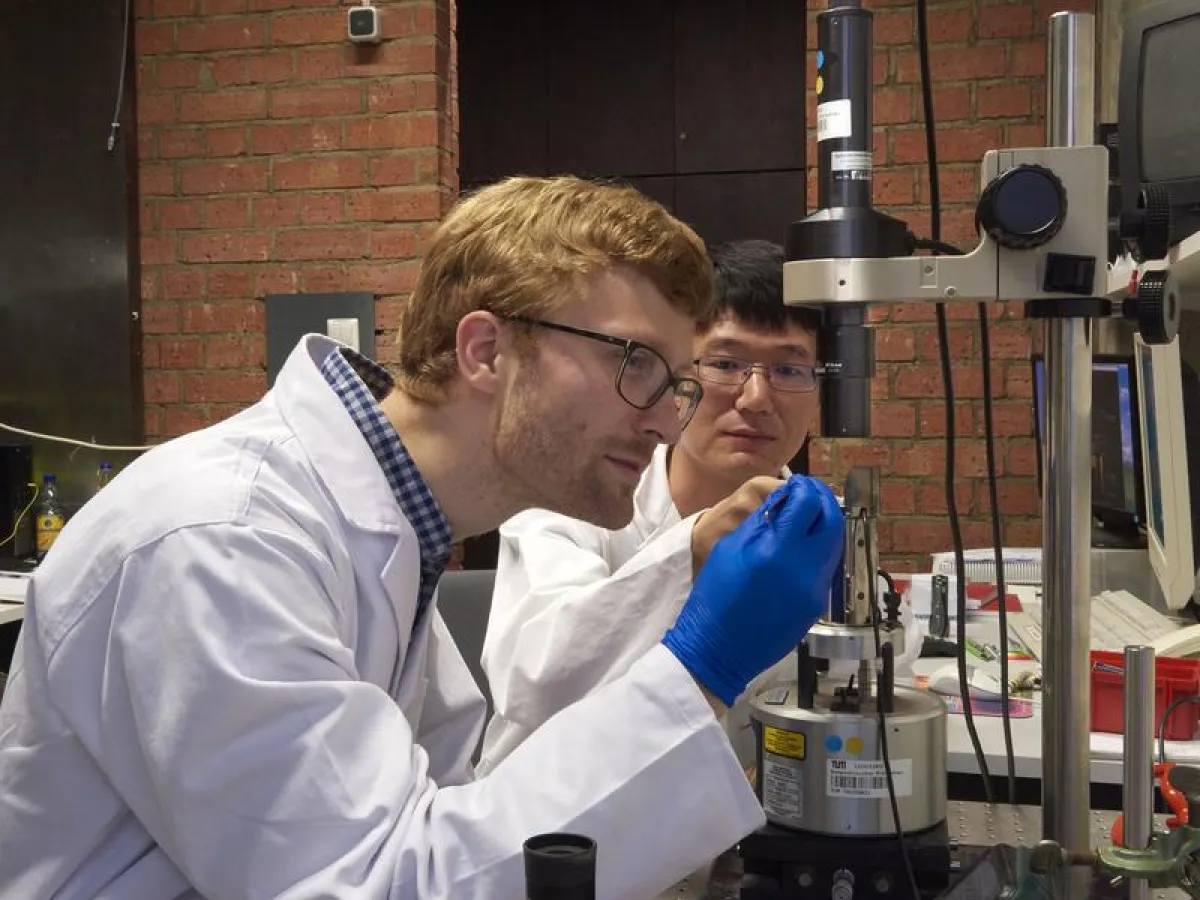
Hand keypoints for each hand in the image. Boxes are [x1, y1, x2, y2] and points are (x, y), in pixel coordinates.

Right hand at [662, 476, 844, 706]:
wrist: (720, 647)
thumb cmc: (716, 597)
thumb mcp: (730, 548)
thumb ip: (761, 520)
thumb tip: (784, 498)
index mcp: (776, 549)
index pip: (808, 503)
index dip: (805, 487)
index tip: (797, 483)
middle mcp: (803, 568)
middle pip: (833, 521)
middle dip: (824, 500)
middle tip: (810, 493)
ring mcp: (814, 589)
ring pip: (835, 544)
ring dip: (826, 524)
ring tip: (808, 518)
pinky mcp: (817, 604)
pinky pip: (827, 567)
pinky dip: (820, 549)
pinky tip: (802, 548)